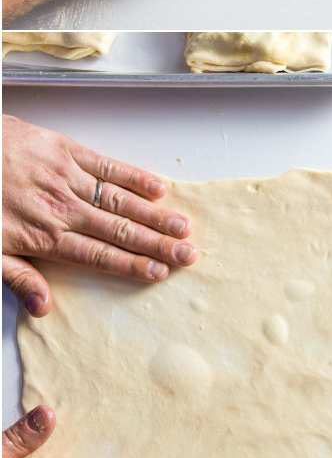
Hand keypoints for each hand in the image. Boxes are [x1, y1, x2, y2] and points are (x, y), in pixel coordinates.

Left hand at [2, 115, 195, 315]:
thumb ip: (16, 277)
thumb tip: (43, 307)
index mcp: (43, 236)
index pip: (98, 255)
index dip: (132, 264)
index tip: (160, 272)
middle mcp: (62, 208)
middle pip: (119, 230)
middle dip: (157, 244)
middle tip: (189, 253)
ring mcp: (67, 177)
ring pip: (120, 200)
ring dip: (155, 214)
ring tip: (183, 226)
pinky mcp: (64, 150)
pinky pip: (107, 165)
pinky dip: (134, 176)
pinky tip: (157, 188)